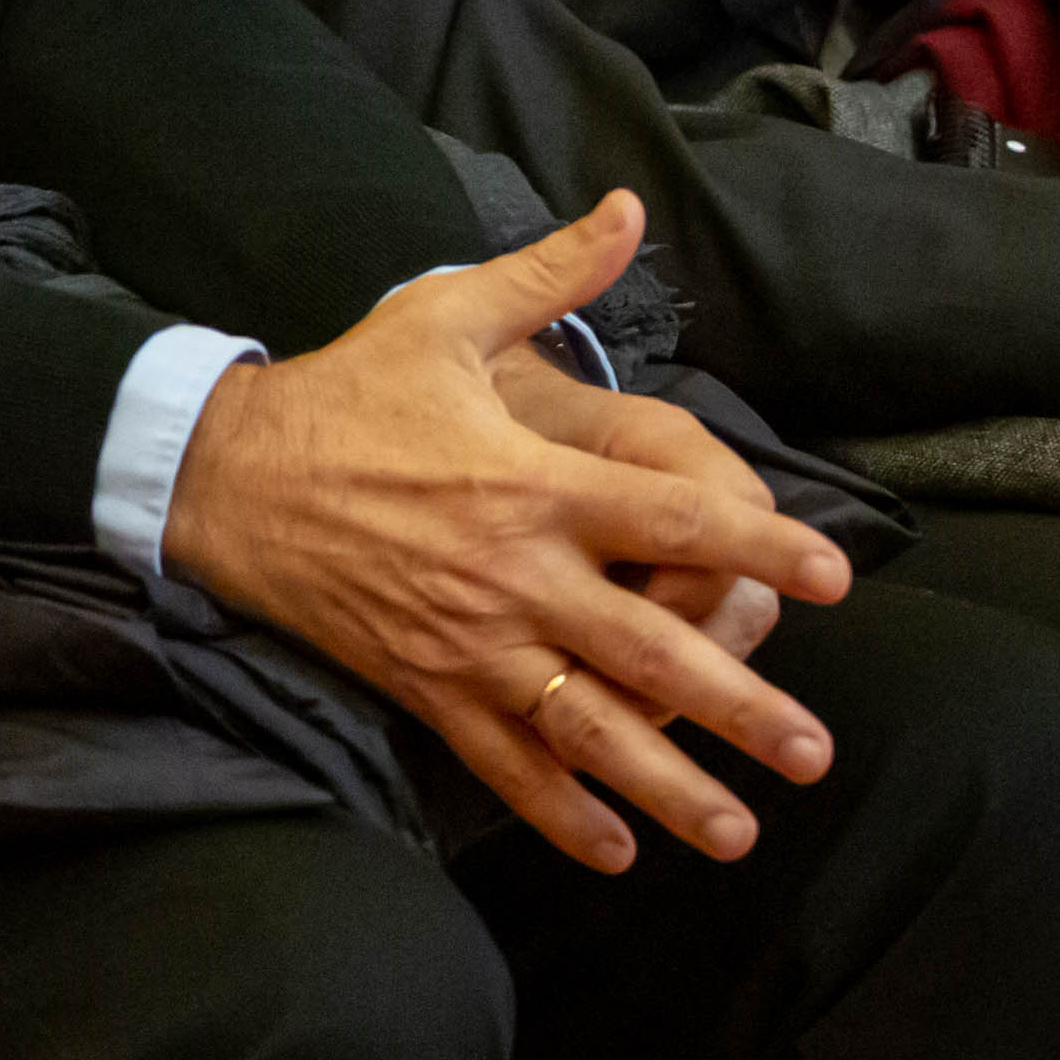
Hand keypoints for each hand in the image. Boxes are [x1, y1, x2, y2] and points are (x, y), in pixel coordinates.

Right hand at [166, 195, 854, 874]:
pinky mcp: (425, 686)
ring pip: (587, 728)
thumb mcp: (442, 317)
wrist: (226, 476)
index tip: (834, 578)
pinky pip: (502, 763)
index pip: (673, 517)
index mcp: (532, 480)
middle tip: (813, 752)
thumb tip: (626, 208)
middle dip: (740, 707)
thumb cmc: (345, 394)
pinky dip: (558, 813)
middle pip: (651, 649)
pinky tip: (615, 851)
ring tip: (740, 832)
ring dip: (668, 787)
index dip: (760, 546)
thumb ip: (548, 274)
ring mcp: (470, 642)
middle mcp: (514, 573)